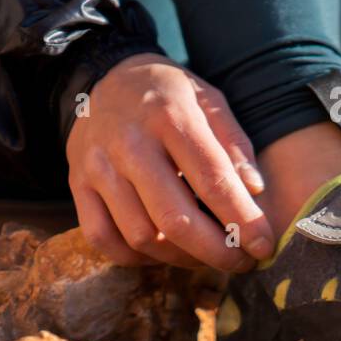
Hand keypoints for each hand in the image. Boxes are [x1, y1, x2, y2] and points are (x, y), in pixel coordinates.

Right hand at [66, 54, 273, 269]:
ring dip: (181, 257)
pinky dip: (137, 257)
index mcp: (170, 117)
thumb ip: (234, 142)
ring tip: (206, 254)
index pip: (212, 180)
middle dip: (216, 252)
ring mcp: (98, 168)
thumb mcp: (208, 98)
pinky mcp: (77, 185)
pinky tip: (163, 250)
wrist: (104, 77)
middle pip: (175, 219)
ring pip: (141, 236)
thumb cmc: (166, 93)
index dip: (243, 220)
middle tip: (241, 263)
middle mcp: (130, 144)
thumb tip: (255, 190)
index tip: (264, 245)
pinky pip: (104, 239)